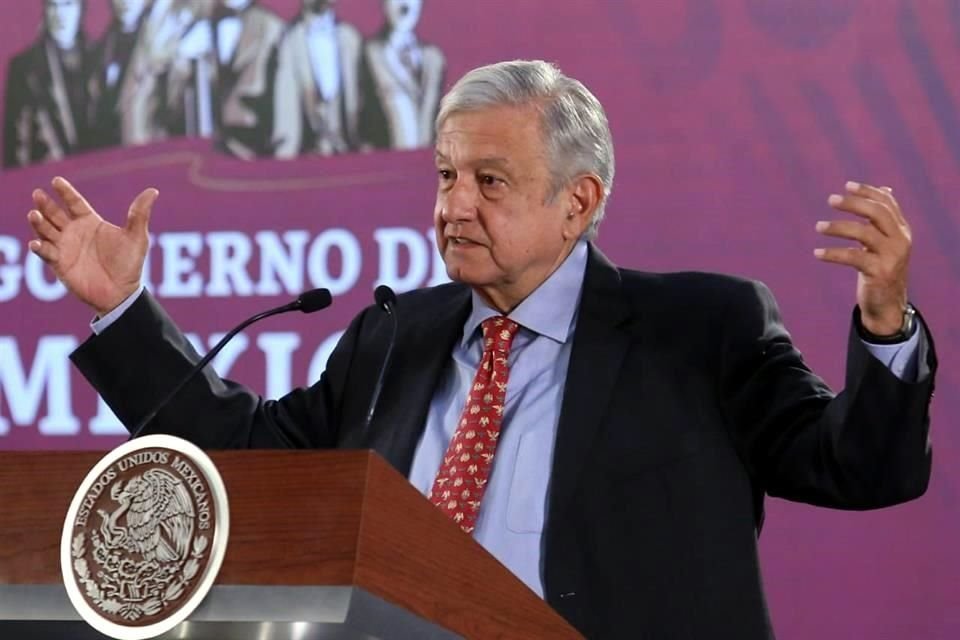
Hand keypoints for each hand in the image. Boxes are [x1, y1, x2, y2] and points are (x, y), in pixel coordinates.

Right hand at [27, 177, 158, 316]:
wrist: (121, 293)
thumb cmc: (129, 264)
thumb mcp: (136, 237)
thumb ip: (139, 214)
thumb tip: (153, 191)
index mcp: (90, 222)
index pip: (74, 202)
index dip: (65, 192)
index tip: (56, 181)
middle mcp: (74, 232)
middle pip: (55, 213)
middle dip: (45, 204)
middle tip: (38, 194)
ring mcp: (64, 247)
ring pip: (46, 230)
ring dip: (38, 222)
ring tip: (34, 214)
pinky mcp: (59, 263)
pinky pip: (45, 253)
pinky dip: (39, 247)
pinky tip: (36, 242)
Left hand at [814, 181, 910, 335]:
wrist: (887, 304)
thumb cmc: (881, 269)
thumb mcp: (886, 242)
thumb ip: (883, 220)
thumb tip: (885, 189)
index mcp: (902, 230)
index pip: (887, 204)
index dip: (868, 192)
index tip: (847, 185)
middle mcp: (901, 240)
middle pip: (877, 213)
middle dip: (854, 203)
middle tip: (831, 199)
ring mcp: (892, 256)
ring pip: (864, 233)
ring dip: (838, 227)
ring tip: (818, 226)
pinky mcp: (879, 272)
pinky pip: (853, 257)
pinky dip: (833, 254)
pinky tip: (817, 253)